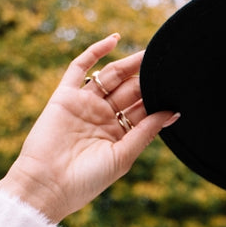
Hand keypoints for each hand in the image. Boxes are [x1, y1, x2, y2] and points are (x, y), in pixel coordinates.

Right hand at [0, 35, 177, 221]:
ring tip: (150, 52)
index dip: (158, 97)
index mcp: (119, 134)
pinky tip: (113, 40)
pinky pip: (79, 68)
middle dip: (147, 78)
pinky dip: (95, 53)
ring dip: (129, 64)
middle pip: (130, 90)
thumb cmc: (87, 179)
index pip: (143, 109)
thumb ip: (146, 131)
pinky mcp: (64, 96)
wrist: (47, 186)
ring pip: (111, 77)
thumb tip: (172, 111)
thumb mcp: (123, 155)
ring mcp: (84, 105)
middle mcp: (103, 117)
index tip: (178, 85)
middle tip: (167, 63)